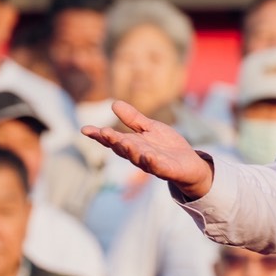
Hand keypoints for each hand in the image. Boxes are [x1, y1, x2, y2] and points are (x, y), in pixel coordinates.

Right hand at [83, 101, 215, 199]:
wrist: (190, 164)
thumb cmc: (167, 147)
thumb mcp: (150, 128)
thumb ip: (133, 119)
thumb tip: (114, 104)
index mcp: (133, 145)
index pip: (113, 140)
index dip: (99, 136)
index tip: (85, 129)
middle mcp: (139, 155)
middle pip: (123, 149)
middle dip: (113, 141)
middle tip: (103, 132)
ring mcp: (152, 164)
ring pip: (138, 159)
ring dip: (130, 151)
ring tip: (123, 142)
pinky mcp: (168, 171)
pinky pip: (159, 168)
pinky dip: (153, 163)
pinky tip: (148, 156)